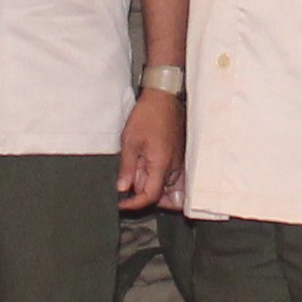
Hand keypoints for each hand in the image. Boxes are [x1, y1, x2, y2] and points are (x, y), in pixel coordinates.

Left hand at [116, 88, 182, 208]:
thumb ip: (126, 168)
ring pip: (166, 187)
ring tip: (135, 173)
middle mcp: (174, 167)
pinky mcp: (179, 156)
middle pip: (161, 195)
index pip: (150, 197)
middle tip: (127, 187)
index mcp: (161, 165)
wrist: (164, 98)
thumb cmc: (147, 115)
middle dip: (143, 195)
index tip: (121, 203)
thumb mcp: (130, 141)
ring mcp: (179, 162)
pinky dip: (157, 178)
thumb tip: (122, 188)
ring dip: (150, 186)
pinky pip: (170, 176)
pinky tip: (145, 167)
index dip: (134, 204)